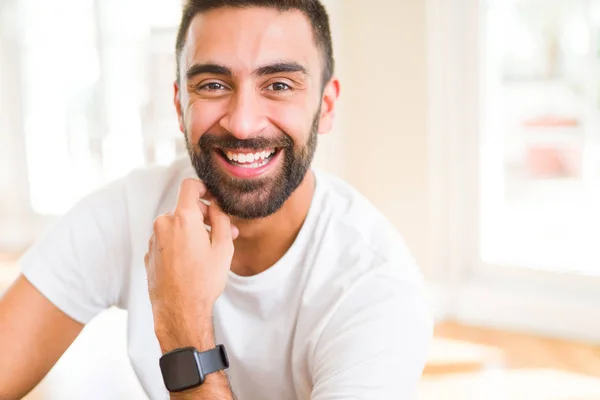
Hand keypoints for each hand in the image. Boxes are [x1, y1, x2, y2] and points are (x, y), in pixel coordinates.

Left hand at [144, 178, 237, 350]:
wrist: (180, 311)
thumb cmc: (203, 281)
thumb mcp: (223, 248)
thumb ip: (221, 220)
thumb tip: (216, 207)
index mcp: (183, 218)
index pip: (189, 186)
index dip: (203, 187)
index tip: (212, 196)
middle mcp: (163, 225)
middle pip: (185, 208)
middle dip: (204, 217)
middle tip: (222, 232)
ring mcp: (153, 240)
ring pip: (176, 225)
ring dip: (192, 231)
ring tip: (208, 251)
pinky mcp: (149, 254)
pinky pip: (167, 240)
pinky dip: (180, 243)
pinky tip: (192, 262)